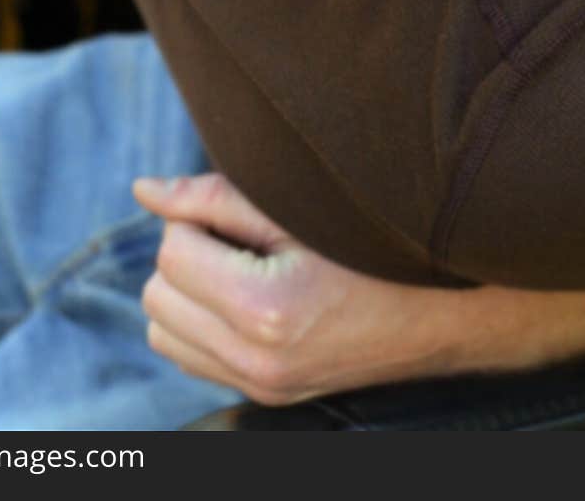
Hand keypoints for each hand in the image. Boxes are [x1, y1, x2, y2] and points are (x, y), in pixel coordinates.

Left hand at [132, 171, 460, 404]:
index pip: (172, 253)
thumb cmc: (373, 247)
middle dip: (187, 253)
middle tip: (241, 238)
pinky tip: (244, 295)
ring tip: (241, 266)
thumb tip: (143, 190)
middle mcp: (257, 360)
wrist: (442, 311)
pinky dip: (199, 320)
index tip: (237, 215)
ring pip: (162, 328)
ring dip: (187, 290)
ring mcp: (260, 385)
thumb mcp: (295, 212)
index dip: (197, 219)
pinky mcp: (264, 394)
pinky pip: (188, 355)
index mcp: (265, 310)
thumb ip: (212, 198)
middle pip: (158, 292)